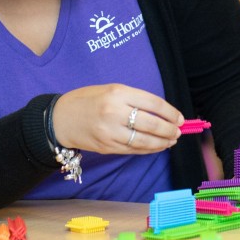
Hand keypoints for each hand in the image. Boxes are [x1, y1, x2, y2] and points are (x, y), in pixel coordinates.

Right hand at [52, 84, 183, 153]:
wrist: (60, 118)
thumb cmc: (88, 100)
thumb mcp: (111, 89)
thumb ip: (135, 99)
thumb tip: (162, 112)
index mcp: (118, 93)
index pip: (154, 104)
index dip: (171, 112)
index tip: (179, 118)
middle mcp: (115, 112)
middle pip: (152, 124)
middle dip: (170, 130)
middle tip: (178, 131)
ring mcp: (111, 132)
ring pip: (145, 141)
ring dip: (162, 142)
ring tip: (171, 140)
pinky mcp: (108, 147)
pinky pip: (134, 150)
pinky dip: (149, 149)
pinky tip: (157, 147)